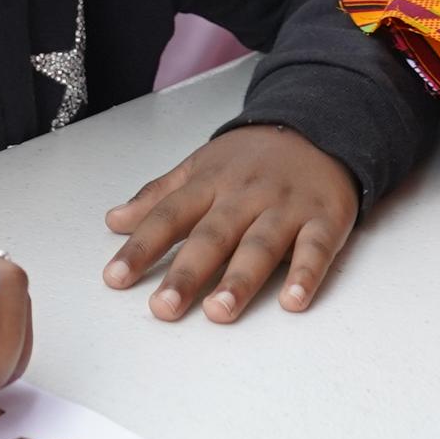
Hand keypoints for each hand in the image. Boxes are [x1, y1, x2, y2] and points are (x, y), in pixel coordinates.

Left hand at [100, 125, 358, 323]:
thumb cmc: (252, 157)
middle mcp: (245, 195)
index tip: (115, 278)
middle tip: (163, 308)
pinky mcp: (325, 219)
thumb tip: (114, 221)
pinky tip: (294, 301)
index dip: (141, 247)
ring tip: (218, 311)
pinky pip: (316, 248)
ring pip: (260, 245)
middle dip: (187, 273)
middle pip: (212, 236)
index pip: (169, 216)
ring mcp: (286, 207)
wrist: (319, 126)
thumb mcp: (201, 167)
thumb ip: (159, 196)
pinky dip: (306, 274)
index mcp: (210, 182)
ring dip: (240, 279)